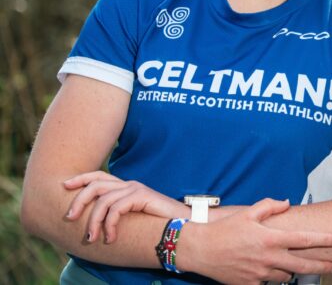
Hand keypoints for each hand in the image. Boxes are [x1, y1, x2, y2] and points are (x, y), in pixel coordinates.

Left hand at [64, 170, 187, 242]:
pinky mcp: (141, 196)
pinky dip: (109, 225)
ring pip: (103, 199)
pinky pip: (115, 208)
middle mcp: (129, 185)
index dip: (80, 179)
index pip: (99, 176)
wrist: (183, 225)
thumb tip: (94, 225)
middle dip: (78, 200)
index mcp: (125, 187)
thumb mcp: (132, 219)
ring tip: (91, 238)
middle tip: (69, 218)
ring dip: (93, 221)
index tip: (64, 185)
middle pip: (95, 184)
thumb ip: (117, 216)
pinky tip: (110, 238)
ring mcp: (135, 189)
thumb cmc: (157, 225)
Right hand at [178, 198, 331, 283]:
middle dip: (322, 266)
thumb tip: (287, 202)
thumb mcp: (248, 212)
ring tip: (295, 265)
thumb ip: (270, 206)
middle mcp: (269, 258)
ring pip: (287, 277)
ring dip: (292, 271)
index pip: (305, 239)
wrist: (200, 250)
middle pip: (304, 265)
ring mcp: (260, 274)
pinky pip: (268, 284)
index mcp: (271, 238)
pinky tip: (272, 273)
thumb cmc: (224, 229)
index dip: (325, 240)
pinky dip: (273, 278)